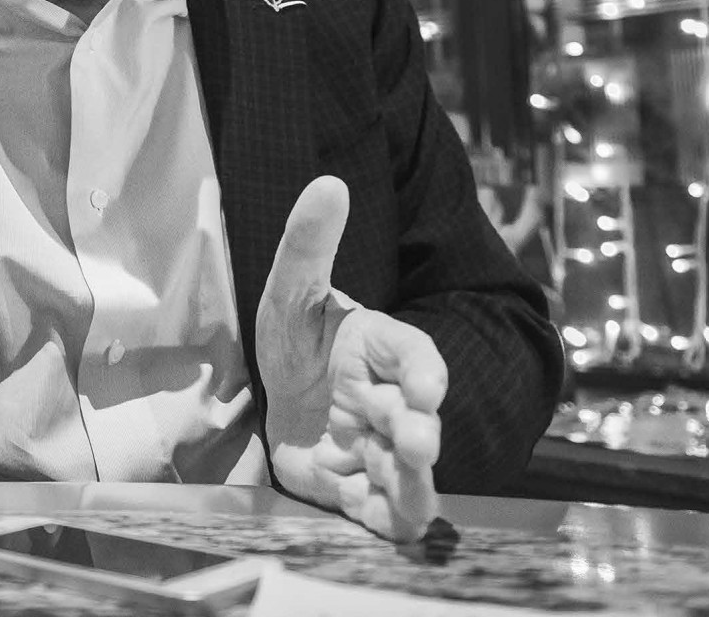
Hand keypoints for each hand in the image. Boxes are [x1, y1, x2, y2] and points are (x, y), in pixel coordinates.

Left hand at [256, 176, 447, 540]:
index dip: (424, 368)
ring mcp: (373, 448)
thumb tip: (327, 183)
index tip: (428, 383)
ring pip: (405, 470)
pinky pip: (380, 510)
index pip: (413, 353)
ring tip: (409, 478)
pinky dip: (390, 518)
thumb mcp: (289, 290)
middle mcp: (386, 400)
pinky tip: (394, 524)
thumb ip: (308, 244)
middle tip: (417, 437)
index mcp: (380, 348)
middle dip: (418, 428)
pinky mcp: (354, 490)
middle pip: (412, 416)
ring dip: (412, 477)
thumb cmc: (296, 338)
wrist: (280, 396)